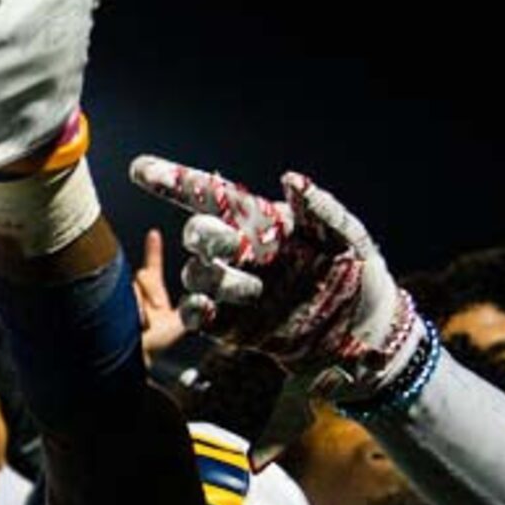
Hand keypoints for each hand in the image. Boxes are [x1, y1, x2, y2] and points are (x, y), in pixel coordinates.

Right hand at [130, 156, 424, 395]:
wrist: (364, 335)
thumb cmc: (360, 276)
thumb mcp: (350, 237)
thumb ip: (322, 209)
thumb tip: (290, 179)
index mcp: (262, 220)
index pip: (209, 194)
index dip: (174, 180)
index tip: (140, 169)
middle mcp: (241, 251)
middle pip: (197, 235)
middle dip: (203, 236)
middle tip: (228, 242)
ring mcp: (232, 288)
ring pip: (195, 275)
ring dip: (214, 278)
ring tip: (255, 290)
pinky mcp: (231, 326)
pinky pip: (197, 314)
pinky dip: (196, 311)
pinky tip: (208, 310)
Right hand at [132, 228, 187, 359]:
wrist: (137, 360)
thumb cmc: (157, 346)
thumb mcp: (178, 323)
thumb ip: (184, 306)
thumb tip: (180, 298)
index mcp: (153, 296)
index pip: (152, 268)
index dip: (153, 250)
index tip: (153, 235)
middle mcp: (136, 295)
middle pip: (143, 277)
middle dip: (151, 290)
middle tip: (156, 308)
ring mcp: (122, 299)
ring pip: (132, 288)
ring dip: (140, 304)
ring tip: (142, 324)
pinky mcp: (112, 305)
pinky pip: (122, 294)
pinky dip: (132, 304)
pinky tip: (133, 314)